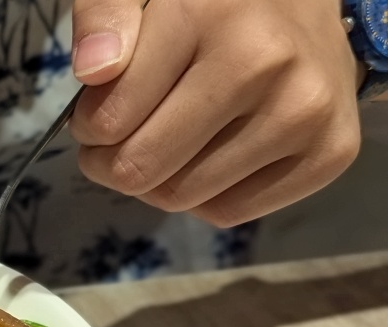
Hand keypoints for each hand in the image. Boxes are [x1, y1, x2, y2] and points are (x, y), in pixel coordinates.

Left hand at [67, 0, 363, 226]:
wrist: (305, 10)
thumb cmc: (207, 5)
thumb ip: (104, 15)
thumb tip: (95, 70)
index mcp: (209, 15)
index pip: (110, 120)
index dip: (88, 126)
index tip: (97, 111)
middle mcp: (265, 64)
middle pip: (142, 169)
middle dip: (112, 162)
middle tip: (120, 138)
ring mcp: (304, 112)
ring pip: (181, 198)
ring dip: (156, 181)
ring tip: (167, 140)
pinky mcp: (330, 152)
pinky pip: (228, 212)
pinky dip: (203, 196)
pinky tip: (210, 154)